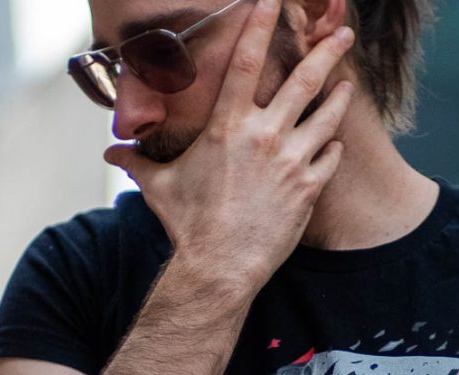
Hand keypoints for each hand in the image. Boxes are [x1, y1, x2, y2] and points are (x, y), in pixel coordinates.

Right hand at [105, 0, 353, 293]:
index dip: (260, 24)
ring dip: (339, 96)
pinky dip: (333, 148)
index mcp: (227, 126)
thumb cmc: (189, 226)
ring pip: (327, 116)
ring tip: (347, 84)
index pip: (246, 61)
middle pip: (304, 79)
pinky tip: (335, 143)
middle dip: (326, 50)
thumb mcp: (159, 188)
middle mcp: (264, 135)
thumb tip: (111, 152)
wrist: (221, 266)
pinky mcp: (308, 189)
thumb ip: (138, 162)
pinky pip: (329, 158)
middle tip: (342, 33)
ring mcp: (290, 161)